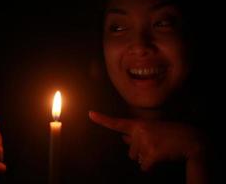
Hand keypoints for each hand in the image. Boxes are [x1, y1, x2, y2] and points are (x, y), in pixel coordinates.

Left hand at [89, 111, 206, 170]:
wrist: (190, 139)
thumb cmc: (170, 134)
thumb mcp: (151, 129)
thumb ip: (135, 133)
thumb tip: (122, 138)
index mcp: (138, 124)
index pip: (117, 123)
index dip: (102, 119)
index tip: (90, 114)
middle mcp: (139, 131)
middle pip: (129, 151)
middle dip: (140, 152)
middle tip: (155, 144)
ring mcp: (145, 142)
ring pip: (136, 159)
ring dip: (146, 158)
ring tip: (159, 149)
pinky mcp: (152, 153)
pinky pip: (144, 167)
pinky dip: (151, 166)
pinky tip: (161, 157)